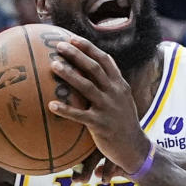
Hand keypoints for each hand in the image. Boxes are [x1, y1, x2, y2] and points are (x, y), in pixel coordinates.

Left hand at [47, 36, 151, 172]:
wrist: (134, 147)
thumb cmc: (123, 121)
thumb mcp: (122, 99)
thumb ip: (110, 83)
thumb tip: (90, 69)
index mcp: (119, 85)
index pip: (104, 60)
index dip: (88, 48)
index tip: (71, 38)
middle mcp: (115, 93)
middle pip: (94, 68)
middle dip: (77, 54)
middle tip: (59, 46)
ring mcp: (108, 108)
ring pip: (87, 87)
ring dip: (70, 74)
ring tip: (54, 65)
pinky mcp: (101, 125)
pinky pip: (80, 115)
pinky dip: (66, 110)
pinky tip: (51, 105)